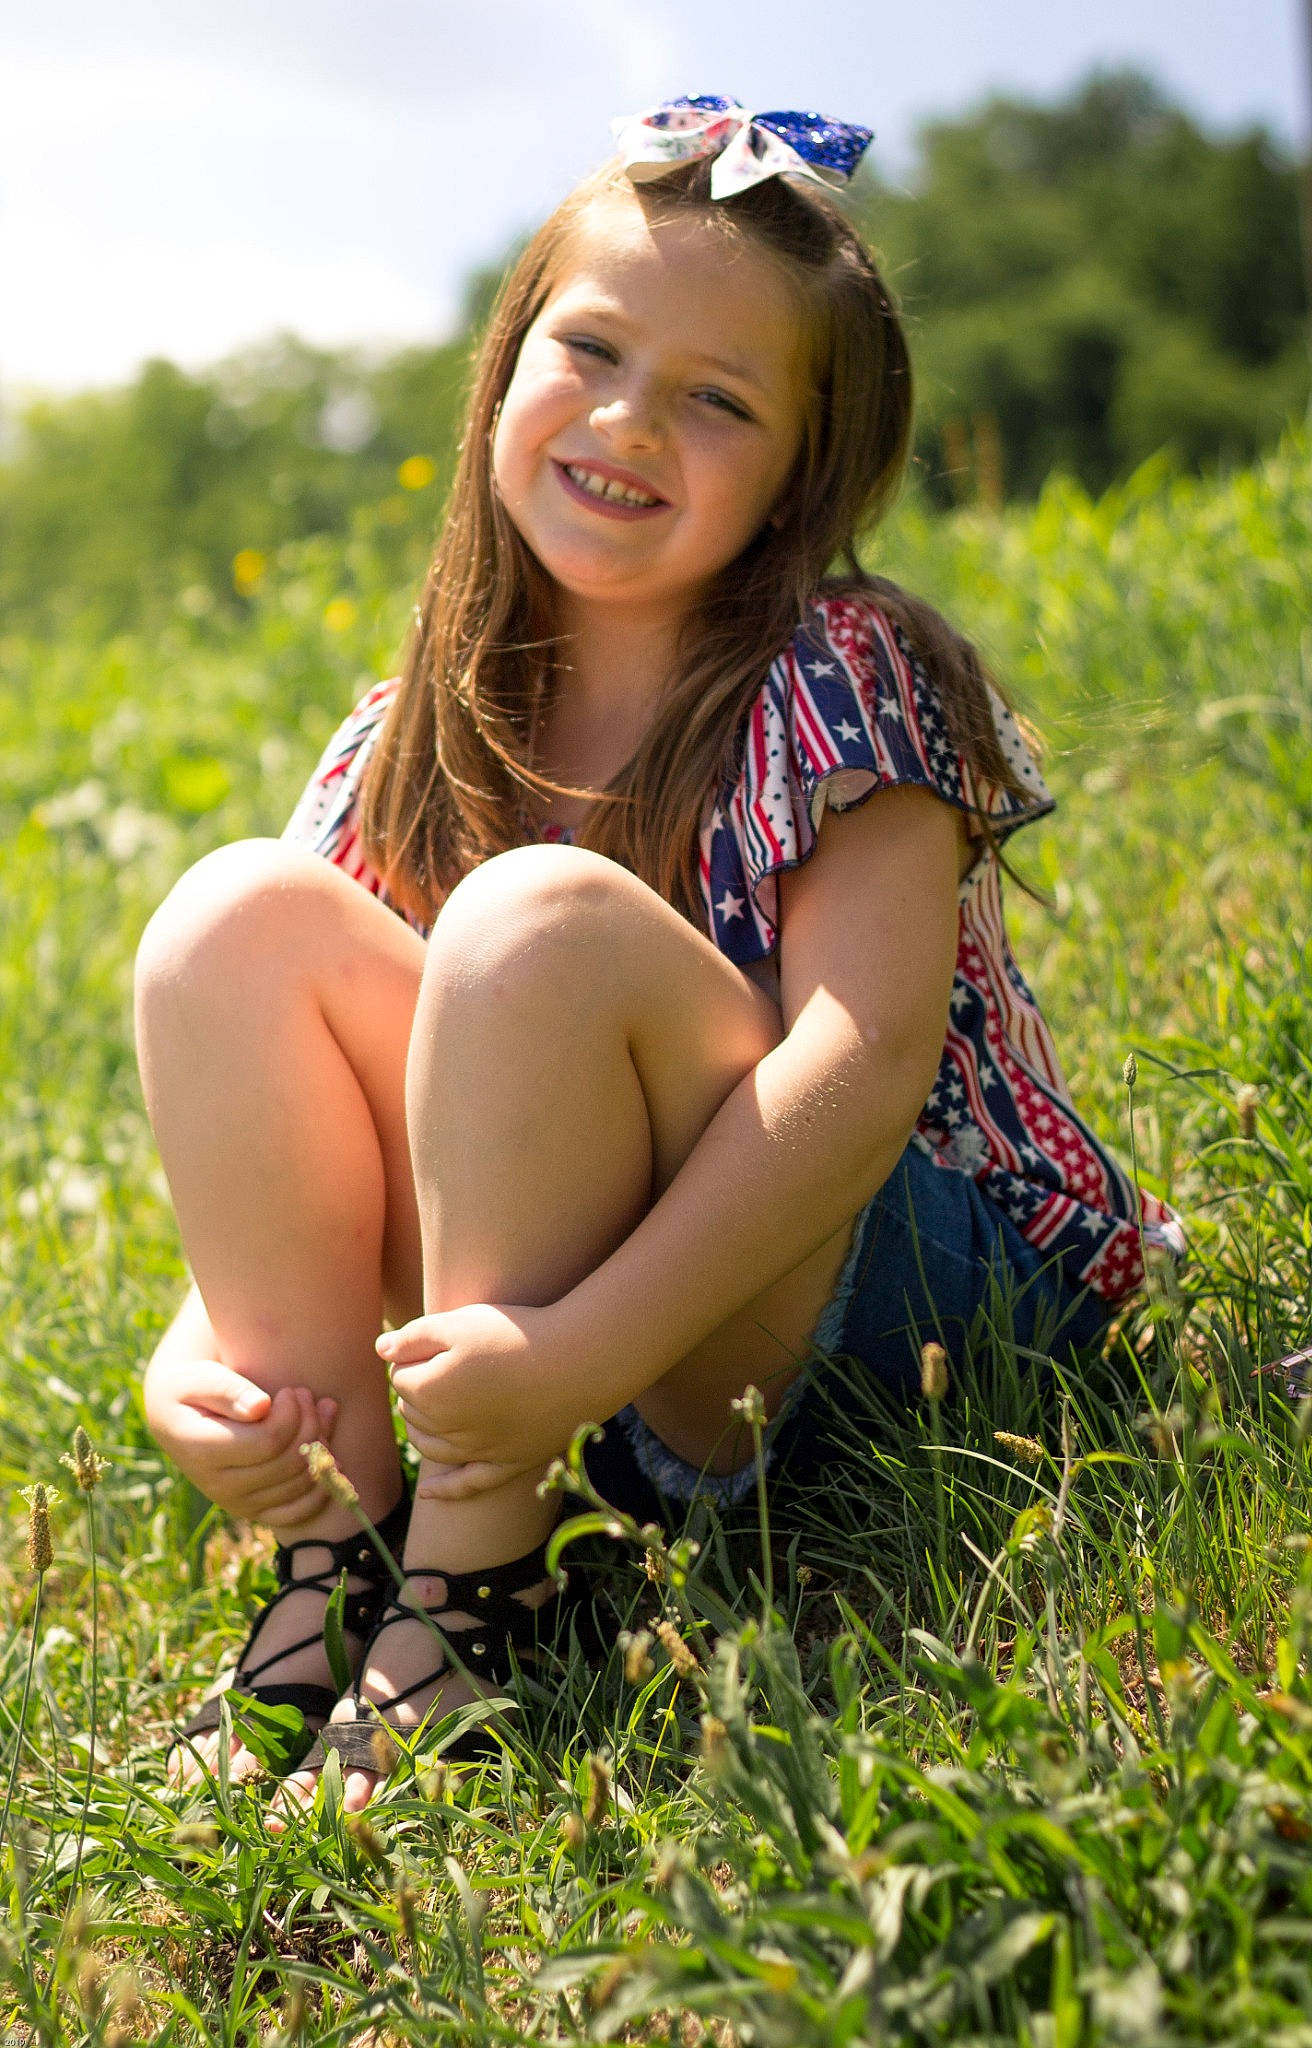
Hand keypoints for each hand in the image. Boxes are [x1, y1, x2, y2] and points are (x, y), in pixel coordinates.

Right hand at [144, 1355, 337, 1530]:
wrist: (177, 1418)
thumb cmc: (192, 1388)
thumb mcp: (199, 1378)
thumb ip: (228, 1390)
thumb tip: (260, 1408)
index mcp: (204, 1453)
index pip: (269, 1441)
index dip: (291, 1413)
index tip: (291, 1391)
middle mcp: (219, 1486)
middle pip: (288, 1462)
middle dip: (309, 1423)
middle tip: (306, 1395)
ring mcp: (238, 1503)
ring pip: (300, 1482)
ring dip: (321, 1446)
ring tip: (318, 1412)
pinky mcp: (255, 1510)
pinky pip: (298, 1512)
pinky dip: (322, 1487)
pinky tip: (331, 1457)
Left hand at [379, 1302, 597, 1501]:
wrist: (578, 1362)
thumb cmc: (516, 1335)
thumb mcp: (459, 1322)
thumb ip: (413, 1336)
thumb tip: (380, 1350)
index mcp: (429, 1393)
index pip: (399, 1376)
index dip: (413, 1355)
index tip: (436, 1340)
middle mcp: (447, 1430)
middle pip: (412, 1412)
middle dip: (416, 1390)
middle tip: (440, 1363)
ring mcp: (478, 1451)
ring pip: (430, 1447)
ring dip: (421, 1428)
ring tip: (430, 1407)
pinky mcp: (508, 1463)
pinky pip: (468, 1484)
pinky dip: (444, 1491)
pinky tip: (428, 1492)